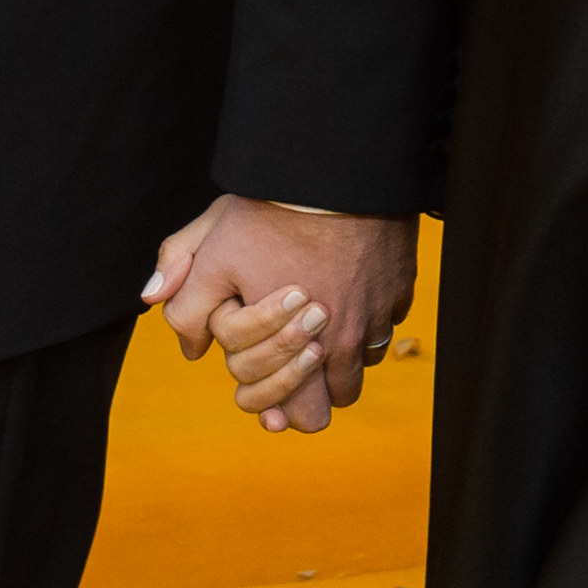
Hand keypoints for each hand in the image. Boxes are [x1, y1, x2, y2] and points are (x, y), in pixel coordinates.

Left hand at [143, 197, 415, 435]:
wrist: (337, 171)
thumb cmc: (271, 212)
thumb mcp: (212, 249)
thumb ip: (188, 301)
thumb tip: (189, 350)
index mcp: (291, 349)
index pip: (289, 415)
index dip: (272, 402)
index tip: (269, 378)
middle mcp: (340, 346)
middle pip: (330, 406)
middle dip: (310, 388)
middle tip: (296, 356)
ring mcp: (375, 319)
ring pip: (361, 366)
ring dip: (342, 353)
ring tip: (321, 317)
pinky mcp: (400, 291)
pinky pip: (387, 323)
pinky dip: (369, 314)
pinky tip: (348, 286)